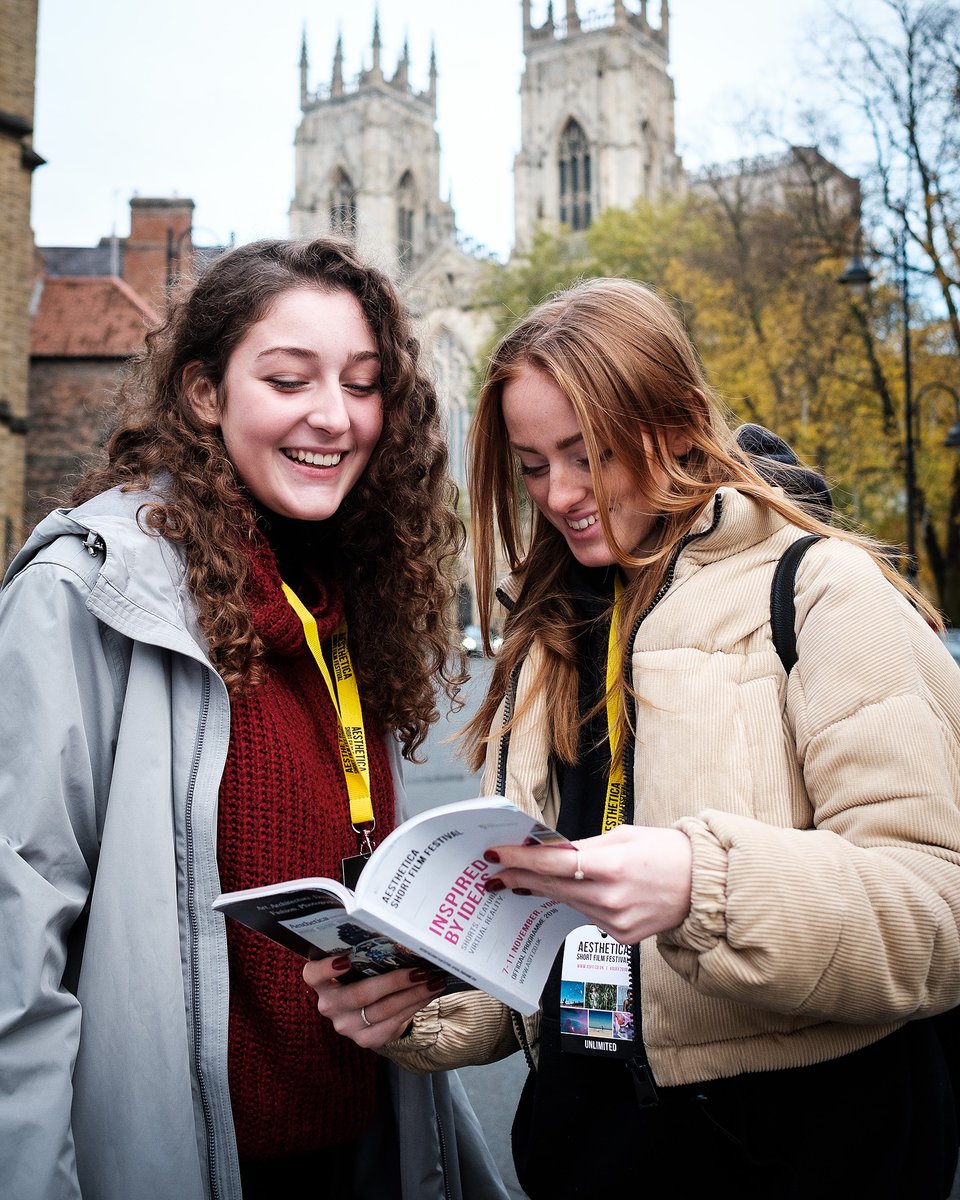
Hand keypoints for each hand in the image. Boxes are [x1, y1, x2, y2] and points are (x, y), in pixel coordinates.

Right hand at [303, 956, 446, 1048]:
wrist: (368, 1013)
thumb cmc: (363, 977)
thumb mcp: (357, 965)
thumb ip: (365, 953)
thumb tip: (399, 933)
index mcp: (322, 982)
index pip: (313, 975)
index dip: (326, 968)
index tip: (345, 959)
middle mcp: (330, 1005)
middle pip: (361, 994)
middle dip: (395, 981)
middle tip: (420, 970)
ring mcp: (346, 1025)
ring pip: (383, 1010)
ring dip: (412, 994)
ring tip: (432, 981)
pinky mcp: (365, 1040)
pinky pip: (392, 1023)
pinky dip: (414, 1006)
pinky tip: (428, 995)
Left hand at [483, 825, 692, 944]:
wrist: (705, 885)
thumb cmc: (667, 852)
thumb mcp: (624, 836)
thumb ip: (586, 846)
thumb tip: (552, 852)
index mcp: (612, 865)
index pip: (554, 863)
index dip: (521, 860)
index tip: (497, 855)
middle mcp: (611, 898)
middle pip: (553, 887)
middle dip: (521, 877)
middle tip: (494, 872)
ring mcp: (616, 922)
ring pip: (567, 903)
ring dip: (542, 890)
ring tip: (518, 881)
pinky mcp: (623, 937)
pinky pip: (587, 916)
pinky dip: (574, 902)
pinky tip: (561, 894)